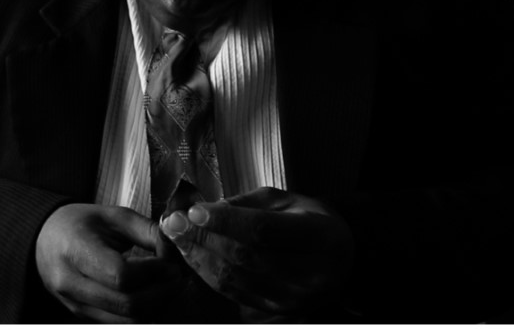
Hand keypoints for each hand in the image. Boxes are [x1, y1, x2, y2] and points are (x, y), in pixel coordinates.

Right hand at [35, 203, 183, 321]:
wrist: (45, 240)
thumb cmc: (81, 224)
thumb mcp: (114, 216)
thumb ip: (148, 231)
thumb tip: (175, 252)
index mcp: (76, 250)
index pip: (120, 275)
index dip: (152, 273)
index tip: (170, 263)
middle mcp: (71, 284)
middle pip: (127, 305)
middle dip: (161, 294)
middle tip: (178, 277)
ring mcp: (75, 306)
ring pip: (127, 322)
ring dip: (156, 308)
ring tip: (168, 287)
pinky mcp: (83, 317)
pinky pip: (120, 324)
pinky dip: (142, 313)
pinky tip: (151, 295)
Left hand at [159, 187, 354, 317]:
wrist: (340, 260)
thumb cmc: (310, 222)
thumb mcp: (287, 201)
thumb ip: (247, 204)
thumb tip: (203, 210)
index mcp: (321, 238)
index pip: (263, 230)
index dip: (225, 220)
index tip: (193, 210)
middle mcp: (310, 274)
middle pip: (245, 256)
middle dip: (202, 237)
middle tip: (173, 221)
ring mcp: (294, 298)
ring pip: (235, 279)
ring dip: (198, 256)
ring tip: (176, 236)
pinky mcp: (277, 312)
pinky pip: (233, 294)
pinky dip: (208, 273)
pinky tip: (192, 255)